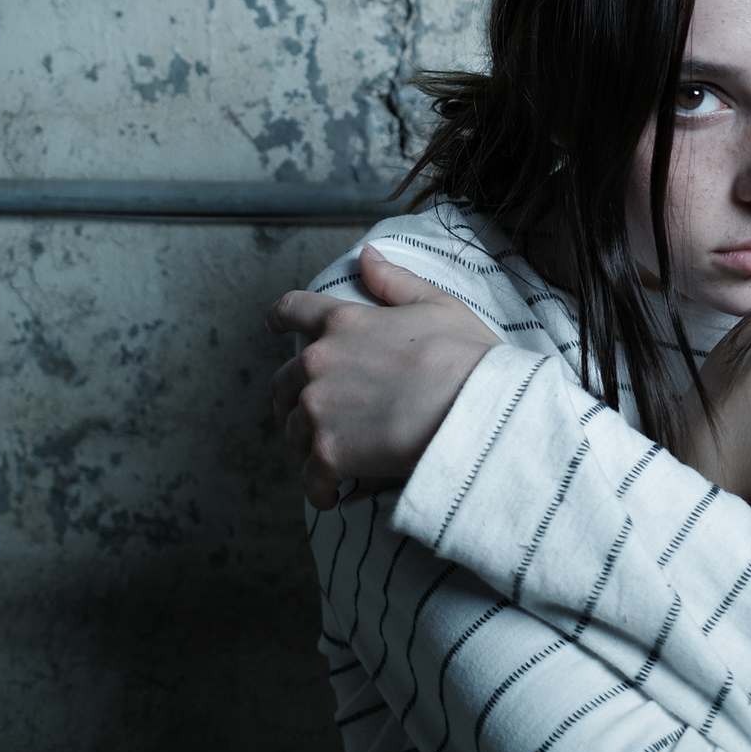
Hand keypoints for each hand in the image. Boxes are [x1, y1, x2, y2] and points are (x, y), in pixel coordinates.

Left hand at [266, 246, 502, 508]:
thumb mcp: (437, 304)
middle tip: (314, 414)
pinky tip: (333, 495)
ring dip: (307, 444)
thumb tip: (367, 255)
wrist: (477, 409)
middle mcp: (319, 362)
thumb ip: (394, 282)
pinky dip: (318, 489)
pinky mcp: (327, 453)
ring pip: (292, 431)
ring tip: (331, 460)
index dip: (280, 318)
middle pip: (282, 381)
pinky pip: (309, 478)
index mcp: (342, 322)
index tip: (273, 327)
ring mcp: (319, 408)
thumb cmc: (467, 357)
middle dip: (291, 397)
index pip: (293, 311)